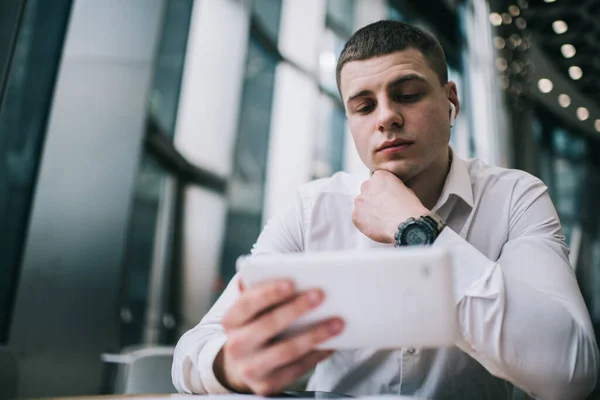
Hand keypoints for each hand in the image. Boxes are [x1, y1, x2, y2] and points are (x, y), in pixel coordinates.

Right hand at [214, 279, 343, 395]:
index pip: (247, 303)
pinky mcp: (268, 385)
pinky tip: (333, 343)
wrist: (240, 366)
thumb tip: (291, 274)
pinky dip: (317, 354)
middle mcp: (236, 345)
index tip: (291, 282)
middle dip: (296, 308)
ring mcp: (251, 368)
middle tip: (321, 294)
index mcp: (231, 320)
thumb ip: (262, 293)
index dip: (268, 293)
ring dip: (316, 334)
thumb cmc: (254, 326)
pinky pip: (298, 368)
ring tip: (338, 322)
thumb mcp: (251, 311)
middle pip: (269, 324)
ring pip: (287, 350)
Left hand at [352, 170, 428, 243]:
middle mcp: (366, 186)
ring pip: (361, 205)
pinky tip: (376, 227)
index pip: (377, 181)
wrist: (406, 225)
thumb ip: (391, 188)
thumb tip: (388, 194)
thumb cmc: (410, 208)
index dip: (382, 191)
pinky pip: (358, 219)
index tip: (387, 199)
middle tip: (383, 209)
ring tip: (381, 220)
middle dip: (373, 199)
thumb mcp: (405, 190)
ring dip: (368, 210)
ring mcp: (359, 201)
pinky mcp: (355, 215)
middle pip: (367, 191)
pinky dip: (364, 223)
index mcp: (380, 176)